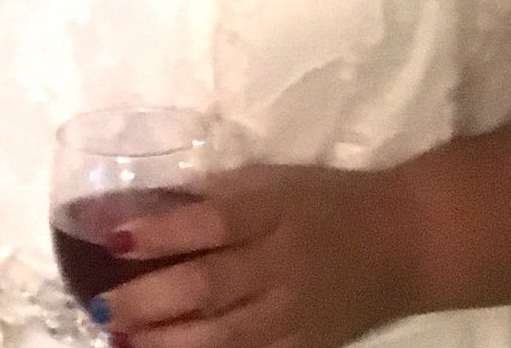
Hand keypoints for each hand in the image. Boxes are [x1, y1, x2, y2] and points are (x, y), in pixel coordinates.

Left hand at [91, 164, 412, 347]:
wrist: (406, 243)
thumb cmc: (328, 198)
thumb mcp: (272, 179)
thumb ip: (217, 193)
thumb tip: (152, 201)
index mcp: (271, 212)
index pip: (210, 223)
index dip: (162, 232)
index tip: (114, 237)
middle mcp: (280, 266)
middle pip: (210, 287)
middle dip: (151, 300)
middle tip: (104, 307)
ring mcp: (294, 315)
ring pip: (226, 337)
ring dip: (169, 343)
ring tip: (122, 342)